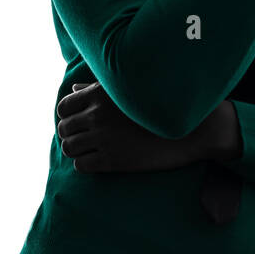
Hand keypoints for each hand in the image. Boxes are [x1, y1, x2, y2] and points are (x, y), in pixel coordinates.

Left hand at [56, 81, 217, 173]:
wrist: (191, 129)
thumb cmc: (163, 104)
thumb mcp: (129, 90)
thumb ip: (98, 88)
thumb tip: (74, 88)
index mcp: (101, 94)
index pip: (64, 106)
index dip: (67, 115)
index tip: (78, 120)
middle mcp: (98, 115)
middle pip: (64, 128)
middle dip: (70, 132)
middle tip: (83, 136)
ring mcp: (104, 139)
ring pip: (69, 148)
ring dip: (76, 149)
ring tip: (89, 148)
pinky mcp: (113, 161)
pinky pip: (81, 165)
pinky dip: (85, 163)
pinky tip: (98, 159)